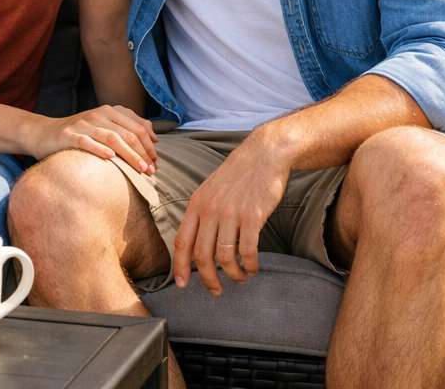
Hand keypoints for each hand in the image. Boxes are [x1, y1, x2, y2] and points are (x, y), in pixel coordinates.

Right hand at [32, 105, 158, 174]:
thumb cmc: (79, 133)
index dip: (149, 145)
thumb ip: (128, 127)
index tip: (156, 162)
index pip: (137, 126)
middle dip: (142, 152)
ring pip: (112, 138)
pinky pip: (86, 141)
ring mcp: (83, 124)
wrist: (44, 133)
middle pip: (127, 133)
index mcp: (110, 111)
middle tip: (151, 170)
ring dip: (129, 155)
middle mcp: (98, 114)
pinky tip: (110, 158)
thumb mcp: (105, 126)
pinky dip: (99, 149)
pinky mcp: (68, 135)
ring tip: (140, 169)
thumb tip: (154, 137)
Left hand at [173, 125, 291, 293]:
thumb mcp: (211, 190)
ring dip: (232, 274)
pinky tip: (253, 268)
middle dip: (208, 279)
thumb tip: (196, 243)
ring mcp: (231, 212)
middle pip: (201, 255)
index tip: (182, 284)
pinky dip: (250, 265)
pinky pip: (248, 250)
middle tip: (216, 290)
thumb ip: (203, 213)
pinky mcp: (252, 215)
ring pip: (224, 257)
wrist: (264, 154)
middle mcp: (210, 209)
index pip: (182, 241)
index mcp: (197, 203)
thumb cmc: (238, 174)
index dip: (180, 266)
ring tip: (240, 278)